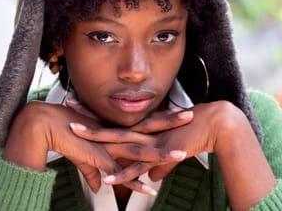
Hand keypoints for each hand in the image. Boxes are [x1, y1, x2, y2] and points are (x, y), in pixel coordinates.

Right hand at [3, 101, 189, 193]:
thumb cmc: (65, 132)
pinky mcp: (99, 158)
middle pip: (148, 127)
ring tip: (183, 154)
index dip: (163, 117)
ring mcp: (109, 145)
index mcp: (116, 128)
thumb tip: (101, 186)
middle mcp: (115, 134)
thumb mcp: (85, 152)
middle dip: (171, 122)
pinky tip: (149, 189)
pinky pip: (121, 172)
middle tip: (191, 115)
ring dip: (162, 153)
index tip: (179, 111)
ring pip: (141, 149)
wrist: (43, 125)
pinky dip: (135, 181)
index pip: (145, 121)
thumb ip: (95, 168)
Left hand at [74, 100, 275, 210]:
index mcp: (144, 127)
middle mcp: (143, 131)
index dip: (97, 114)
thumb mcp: (171, 148)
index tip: (80, 106)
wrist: (213, 125)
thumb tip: (151, 174)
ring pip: (118, 139)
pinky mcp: (161, 153)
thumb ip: (159, 162)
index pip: (114, 120)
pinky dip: (123, 173)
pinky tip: (107, 177)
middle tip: (68, 105)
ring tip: (75, 131)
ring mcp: (150, 141)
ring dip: (96, 137)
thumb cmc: (192, 132)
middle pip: (110, 124)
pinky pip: (138, 165)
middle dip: (88, 115)